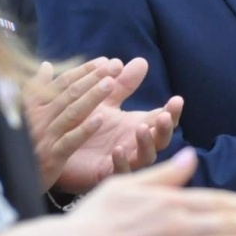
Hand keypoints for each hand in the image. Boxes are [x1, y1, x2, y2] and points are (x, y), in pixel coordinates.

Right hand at [23, 58, 121, 190]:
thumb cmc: (20, 143)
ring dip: (92, 97)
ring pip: (72, 112)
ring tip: (112, 83)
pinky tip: (101, 119)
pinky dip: (84, 129)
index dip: (84, 70)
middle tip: (115, 65)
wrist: (6, 179)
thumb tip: (46, 65)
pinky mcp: (51, 156)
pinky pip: (70, 140)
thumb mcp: (26, 114)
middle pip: (70, 93)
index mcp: (35, 106)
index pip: (63, 83)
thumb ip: (37, 89)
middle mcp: (39, 118)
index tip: (104, 60)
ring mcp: (45, 136)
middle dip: (94, 77)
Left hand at [46, 58, 182, 194]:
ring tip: (141, 128)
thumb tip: (141, 61)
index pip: (162, 119)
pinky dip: (122, 162)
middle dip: (165, 128)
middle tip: (164, 116)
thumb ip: (122, 84)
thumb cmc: (84, 123)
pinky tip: (117, 149)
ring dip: (147, 144)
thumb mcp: (104, 101)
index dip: (172, 111)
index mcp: (138, 125)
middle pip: (161, 139)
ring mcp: (124, 160)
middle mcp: (135, 144)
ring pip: (145, 157)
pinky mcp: (106, 174)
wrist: (59, 147)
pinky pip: (119, 172)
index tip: (176, 99)